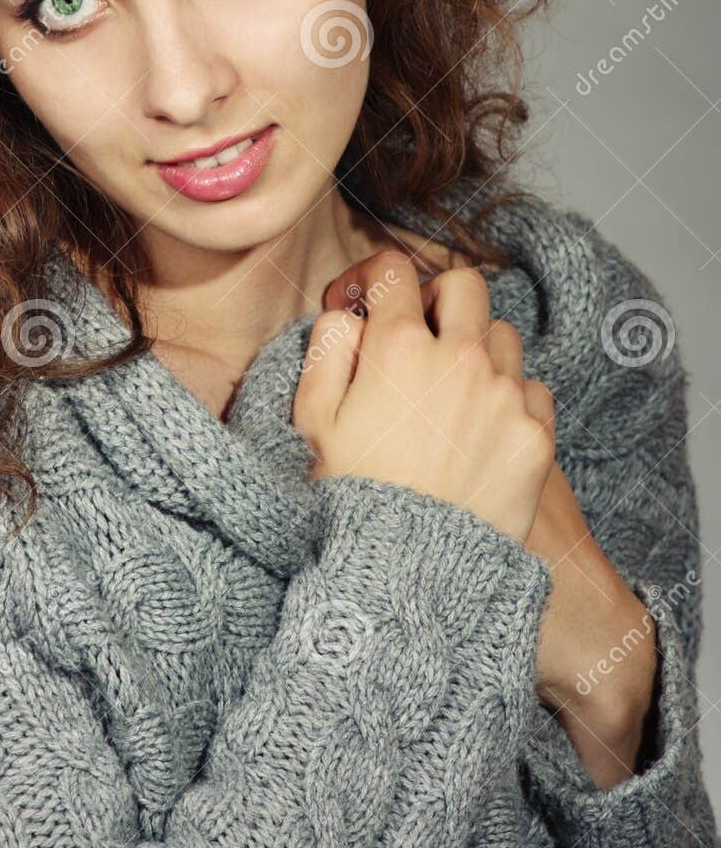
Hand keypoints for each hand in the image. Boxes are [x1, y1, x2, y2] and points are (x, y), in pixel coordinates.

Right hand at [321, 244, 656, 784]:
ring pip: (501, 335)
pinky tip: (481, 425)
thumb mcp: (311, 419)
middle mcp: (460, 359)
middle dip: (436, 300)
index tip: (364, 302)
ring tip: (451, 391)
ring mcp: (505, 396)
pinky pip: (533, 387)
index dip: (374, 279)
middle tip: (418, 336)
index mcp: (398, 346)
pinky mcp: (536, 436)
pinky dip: (509, 395)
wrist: (406, 575)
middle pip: (463, 285)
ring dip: (475, 348)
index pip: (394, 271)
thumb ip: (327, 347)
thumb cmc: (348, 498)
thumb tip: (350, 313)